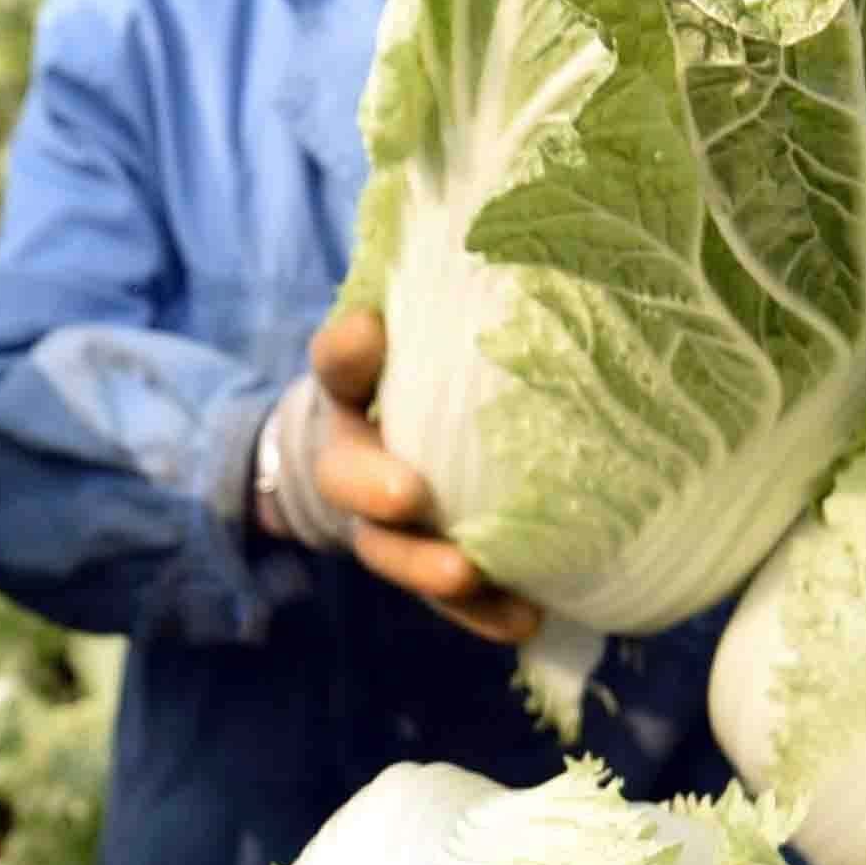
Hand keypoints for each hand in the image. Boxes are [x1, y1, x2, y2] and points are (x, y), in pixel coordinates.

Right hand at [296, 308, 539, 648]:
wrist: (392, 458)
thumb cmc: (418, 386)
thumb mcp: (418, 345)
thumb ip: (433, 317)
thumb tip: (459, 246)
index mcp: (349, 397)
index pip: (337, 366)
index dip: (348, 352)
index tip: (367, 335)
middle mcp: (355, 463)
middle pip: (347, 480)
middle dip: (374, 490)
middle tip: (407, 496)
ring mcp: (387, 524)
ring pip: (391, 551)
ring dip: (427, 567)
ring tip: (468, 576)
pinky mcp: (429, 566)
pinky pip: (449, 598)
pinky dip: (483, 612)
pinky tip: (527, 617)